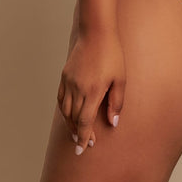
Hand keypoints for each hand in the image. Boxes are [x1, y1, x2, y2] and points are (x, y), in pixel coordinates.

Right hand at [57, 28, 125, 155]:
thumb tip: (113, 123)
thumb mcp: (120, 79)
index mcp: (92, 91)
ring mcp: (69, 82)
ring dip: (69, 124)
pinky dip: (63, 109)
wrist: (96, 32)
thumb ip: (116, 102)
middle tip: (83, 143)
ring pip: (64, 110)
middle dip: (77, 133)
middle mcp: (77, 89)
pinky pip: (60, 98)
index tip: (82, 149)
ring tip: (76, 133)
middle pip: (73, 118)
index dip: (83, 137)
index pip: (84, 122)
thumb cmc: (112, 54)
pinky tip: (68, 114)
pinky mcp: (64, 75)